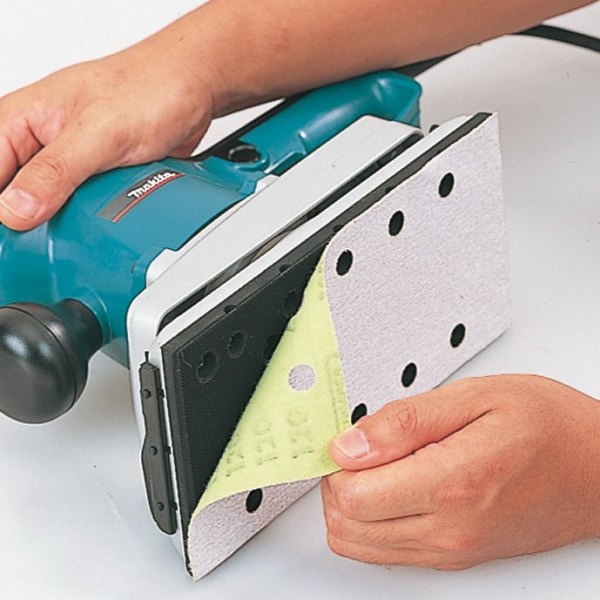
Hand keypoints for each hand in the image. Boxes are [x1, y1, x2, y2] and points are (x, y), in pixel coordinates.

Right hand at [0, 39, 220, 230]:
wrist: (191, 89)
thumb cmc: (147, 89)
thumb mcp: (97, 134)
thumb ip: (54, 172)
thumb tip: (15, 210)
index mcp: (19, 119)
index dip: (1, 209)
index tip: (15, 236)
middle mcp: (37, 140)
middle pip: (14, 196)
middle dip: (30, 220)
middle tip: (50, 237)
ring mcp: (66, 160)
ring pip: (47, 205)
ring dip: (62, 221)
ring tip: (82, 224)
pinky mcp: (92, 174)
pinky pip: (78, 204)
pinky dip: (88, 216)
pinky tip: (100, 220)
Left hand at [321, 375, 599, 569]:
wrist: (597, 468)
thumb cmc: (548, 426)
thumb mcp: (475, 397)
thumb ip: (404, 422)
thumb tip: (349, 445)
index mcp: (451, 482)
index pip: (352, 495)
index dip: (336, 463)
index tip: (348, 438)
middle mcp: (449, 529)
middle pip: (347, 525)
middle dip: (337, 483)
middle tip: (358, 448)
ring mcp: (452, 550)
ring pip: (360, 545)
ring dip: (350, 505)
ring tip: (375, 466)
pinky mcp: (456, 557)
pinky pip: (388, 552)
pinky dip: (371, 522)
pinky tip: (390, 487)